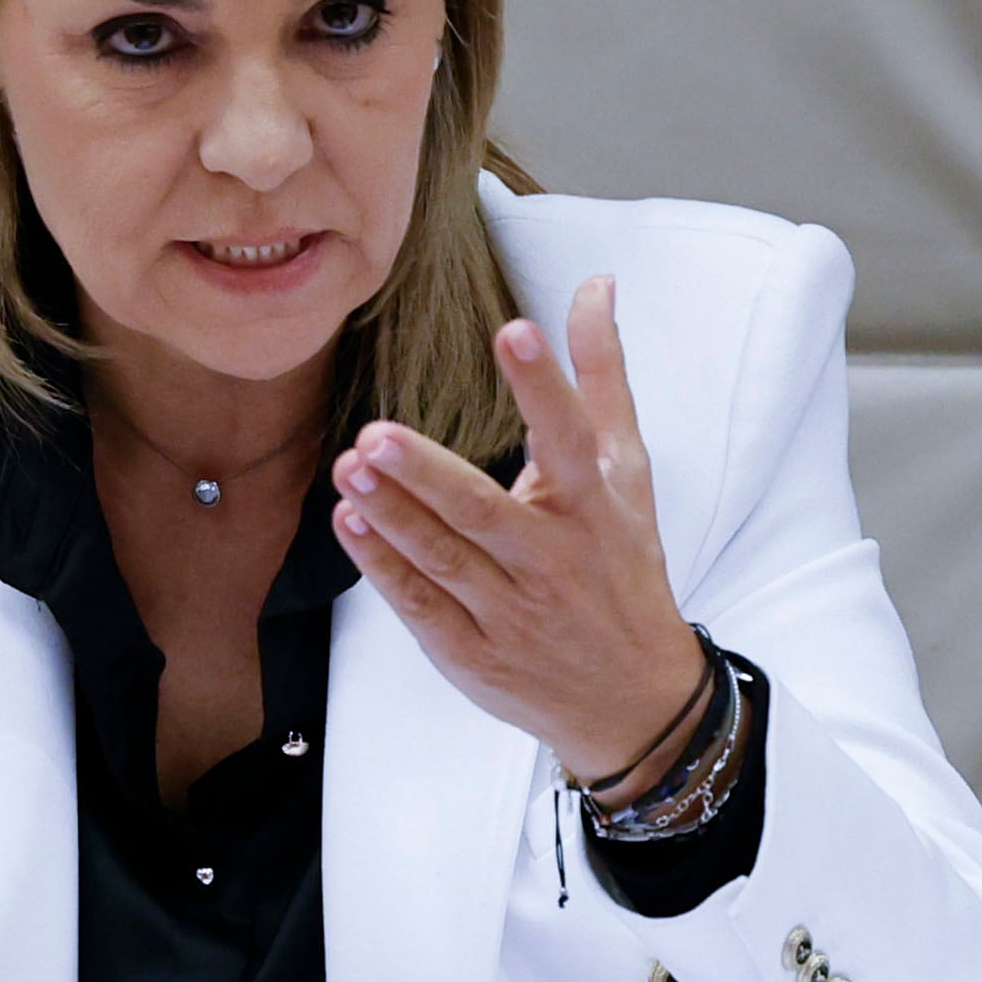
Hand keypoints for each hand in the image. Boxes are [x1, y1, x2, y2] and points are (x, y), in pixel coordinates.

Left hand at [331, 274, 707, 798]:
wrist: (633, 696)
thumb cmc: (623, 565)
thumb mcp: (628, 472)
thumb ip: (603, 377)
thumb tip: (596, 286)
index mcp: (594, 506)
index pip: (571, 437)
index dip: (544, 385)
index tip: (514, 331)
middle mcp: (554, 560)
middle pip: (485, 512)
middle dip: (428, 476)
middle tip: (375, 436)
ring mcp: (512, 612)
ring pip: (444, 561)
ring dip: (392, 517)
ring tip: (348, 468)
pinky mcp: (474, 653)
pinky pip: (422, 607)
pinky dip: (384, 568)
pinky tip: (350, 524)